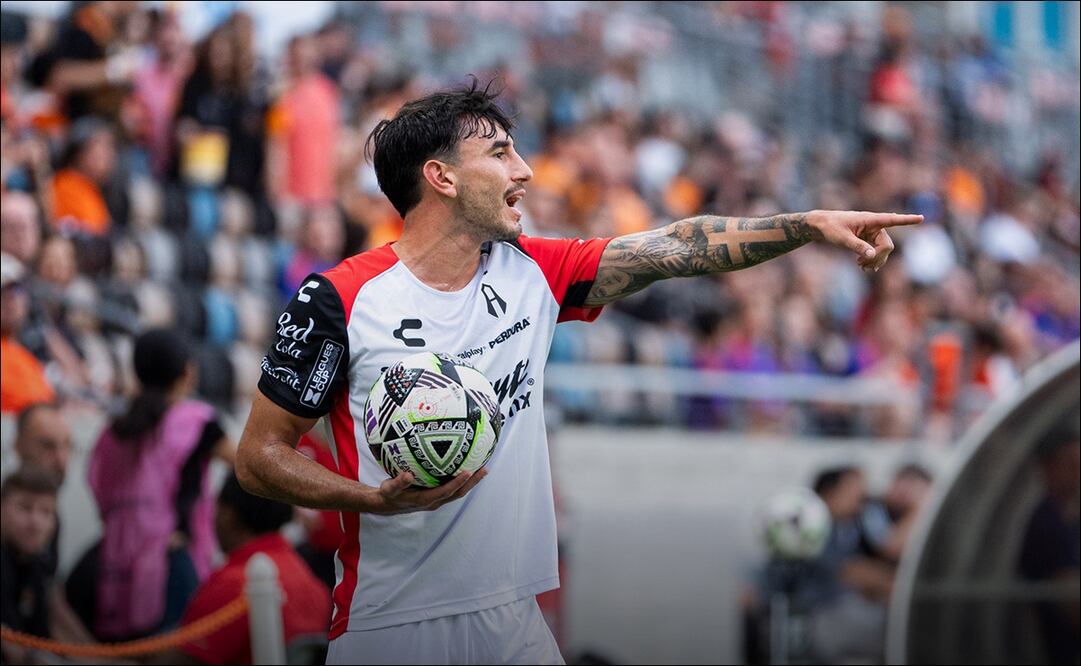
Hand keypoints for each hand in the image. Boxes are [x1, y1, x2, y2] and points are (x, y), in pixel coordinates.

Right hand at [373, 469, 487, 514]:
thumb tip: (408, 475)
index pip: (446, 491)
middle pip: (458, 492)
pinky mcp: (436, 495)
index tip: (468, 472)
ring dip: (470, 482)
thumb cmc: (389, 495)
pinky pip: (452, 487)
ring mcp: (436, 499)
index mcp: (426, 500)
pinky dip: (461, 480)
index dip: (457, 483)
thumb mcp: (390, 489)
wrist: (386, 504)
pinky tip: (467, 467)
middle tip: (484, 469)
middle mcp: (434, 501)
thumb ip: (399, 483)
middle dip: (472, 483)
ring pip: (457, 491)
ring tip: (482, 469)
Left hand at [807, 210, 922, 271]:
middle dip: (879, 257)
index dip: (907, 220)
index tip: (921, 218)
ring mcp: (871, 233)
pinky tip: (864, 267)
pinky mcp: (867, 239)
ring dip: (876, 261)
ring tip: (862, 268)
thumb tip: (872, 256)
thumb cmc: (830, 227)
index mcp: (870, 220)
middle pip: (887, 245)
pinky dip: (872, 260)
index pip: (892, 219)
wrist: (820, 226)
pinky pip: (876, 251)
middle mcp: (874, 225)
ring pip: (883, 250)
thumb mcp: (842, 238)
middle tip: (864, 267)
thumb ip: (857, 246)